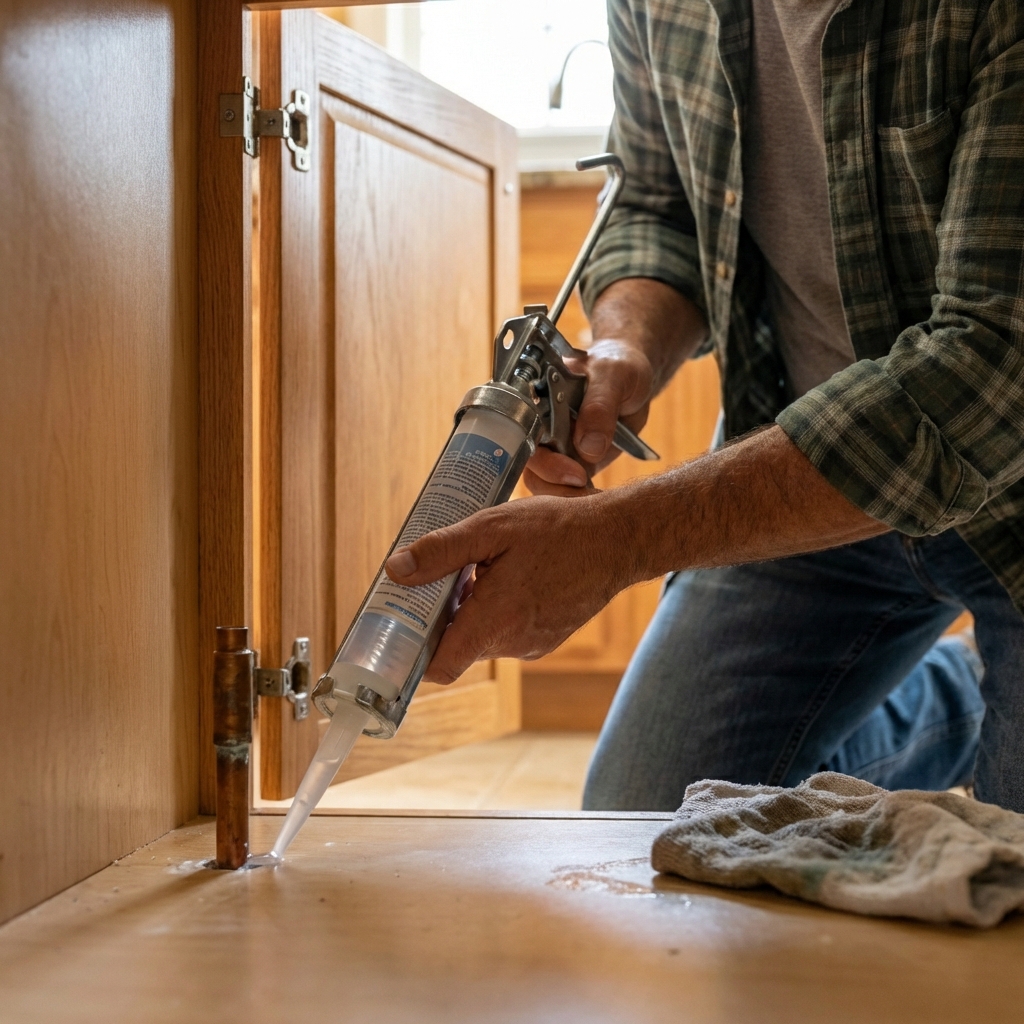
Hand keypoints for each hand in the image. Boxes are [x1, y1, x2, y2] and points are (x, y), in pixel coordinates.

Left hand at [384, 495, 633, 683]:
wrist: (617, 539)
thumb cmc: (558, 530)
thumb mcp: (491, 527)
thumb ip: (441, 550)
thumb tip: (396, 569)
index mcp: (495, 621)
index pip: (440, 667)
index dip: (415, 653)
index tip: (402, 628)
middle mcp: (513, 643)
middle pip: (457, 646)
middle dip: (444, 616)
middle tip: (440, 577)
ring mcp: (533, 644)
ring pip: (483, 636)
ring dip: (472, 610)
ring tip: (482, 569)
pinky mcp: (547, 638)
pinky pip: (507, 632)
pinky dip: (498, 611)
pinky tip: (508, 576)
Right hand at [524, 339, 653, 495]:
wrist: (634, 381)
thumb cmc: (619, 366)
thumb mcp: (614, 376)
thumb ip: (600, 406)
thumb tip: (588, 446)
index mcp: (536, 398)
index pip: (521, 433)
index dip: (539, 455)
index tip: (571, 469)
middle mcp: (539, 426)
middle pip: (529, 464)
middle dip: (553, 482)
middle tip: (584, 482)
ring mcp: (554, 447)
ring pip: (542, 482)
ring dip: (564, 495)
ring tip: (593, 493)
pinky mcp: (572, 464)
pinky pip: (564, 489)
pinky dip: (578, 499)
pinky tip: (598, 496)